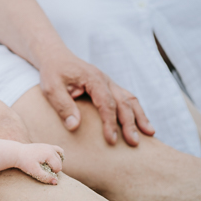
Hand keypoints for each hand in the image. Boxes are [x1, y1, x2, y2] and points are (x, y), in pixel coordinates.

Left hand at [15, 142, 64, 184]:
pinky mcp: (46, 146)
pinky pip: (58, 150)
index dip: (52, 174)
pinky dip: (58, 156)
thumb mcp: (34, 172)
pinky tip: (53, 161)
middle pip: (59, 162)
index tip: (43, 174)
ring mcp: (49, 146)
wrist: (17, 153)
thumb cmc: (25, 163)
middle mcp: (51, 148)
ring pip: (60, 157)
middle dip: (54, 169)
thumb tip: (56, 182)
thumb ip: (45, 177)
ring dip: (56, 163)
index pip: (58, 167)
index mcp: (49, 154)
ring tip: (47, 168)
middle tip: (43, 171)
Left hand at [38, 48, 154, 145]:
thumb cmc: (53, 73)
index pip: (107, 103)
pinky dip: (136, 111)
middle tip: (134, 143)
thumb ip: (62, 105)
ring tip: (150, 133)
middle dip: (130, 123)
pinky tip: (142, 124)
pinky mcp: (110, 88)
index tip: (112, 140)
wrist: (57, 58)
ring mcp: (110, 83)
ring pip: (130, 99)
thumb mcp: (51, 88)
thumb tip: (74, 126)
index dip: (110, 123)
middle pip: (124, 102)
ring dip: (140, 116)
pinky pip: (127, 99)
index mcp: (94, 79)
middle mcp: (106, 80)